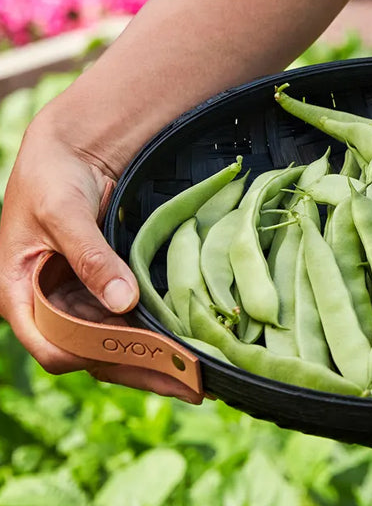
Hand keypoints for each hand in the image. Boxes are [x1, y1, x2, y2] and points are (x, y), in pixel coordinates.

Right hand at [0, 110, 200, 402]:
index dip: (93, 357)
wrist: (70, 148)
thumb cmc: (52, 176)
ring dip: (147, 356)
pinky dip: (148, 330)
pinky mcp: (97, 284)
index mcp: (18, 293)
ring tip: (192, 371)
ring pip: (108, 340)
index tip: (141, 361)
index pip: (51, 345)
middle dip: (134, 369)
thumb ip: (90, 257)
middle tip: (184, 382)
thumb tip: (122, 302)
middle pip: (88, 351)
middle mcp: (46, 303)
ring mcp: (73, 296)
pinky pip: (121, 318)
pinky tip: (180, 341)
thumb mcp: (64, 214)